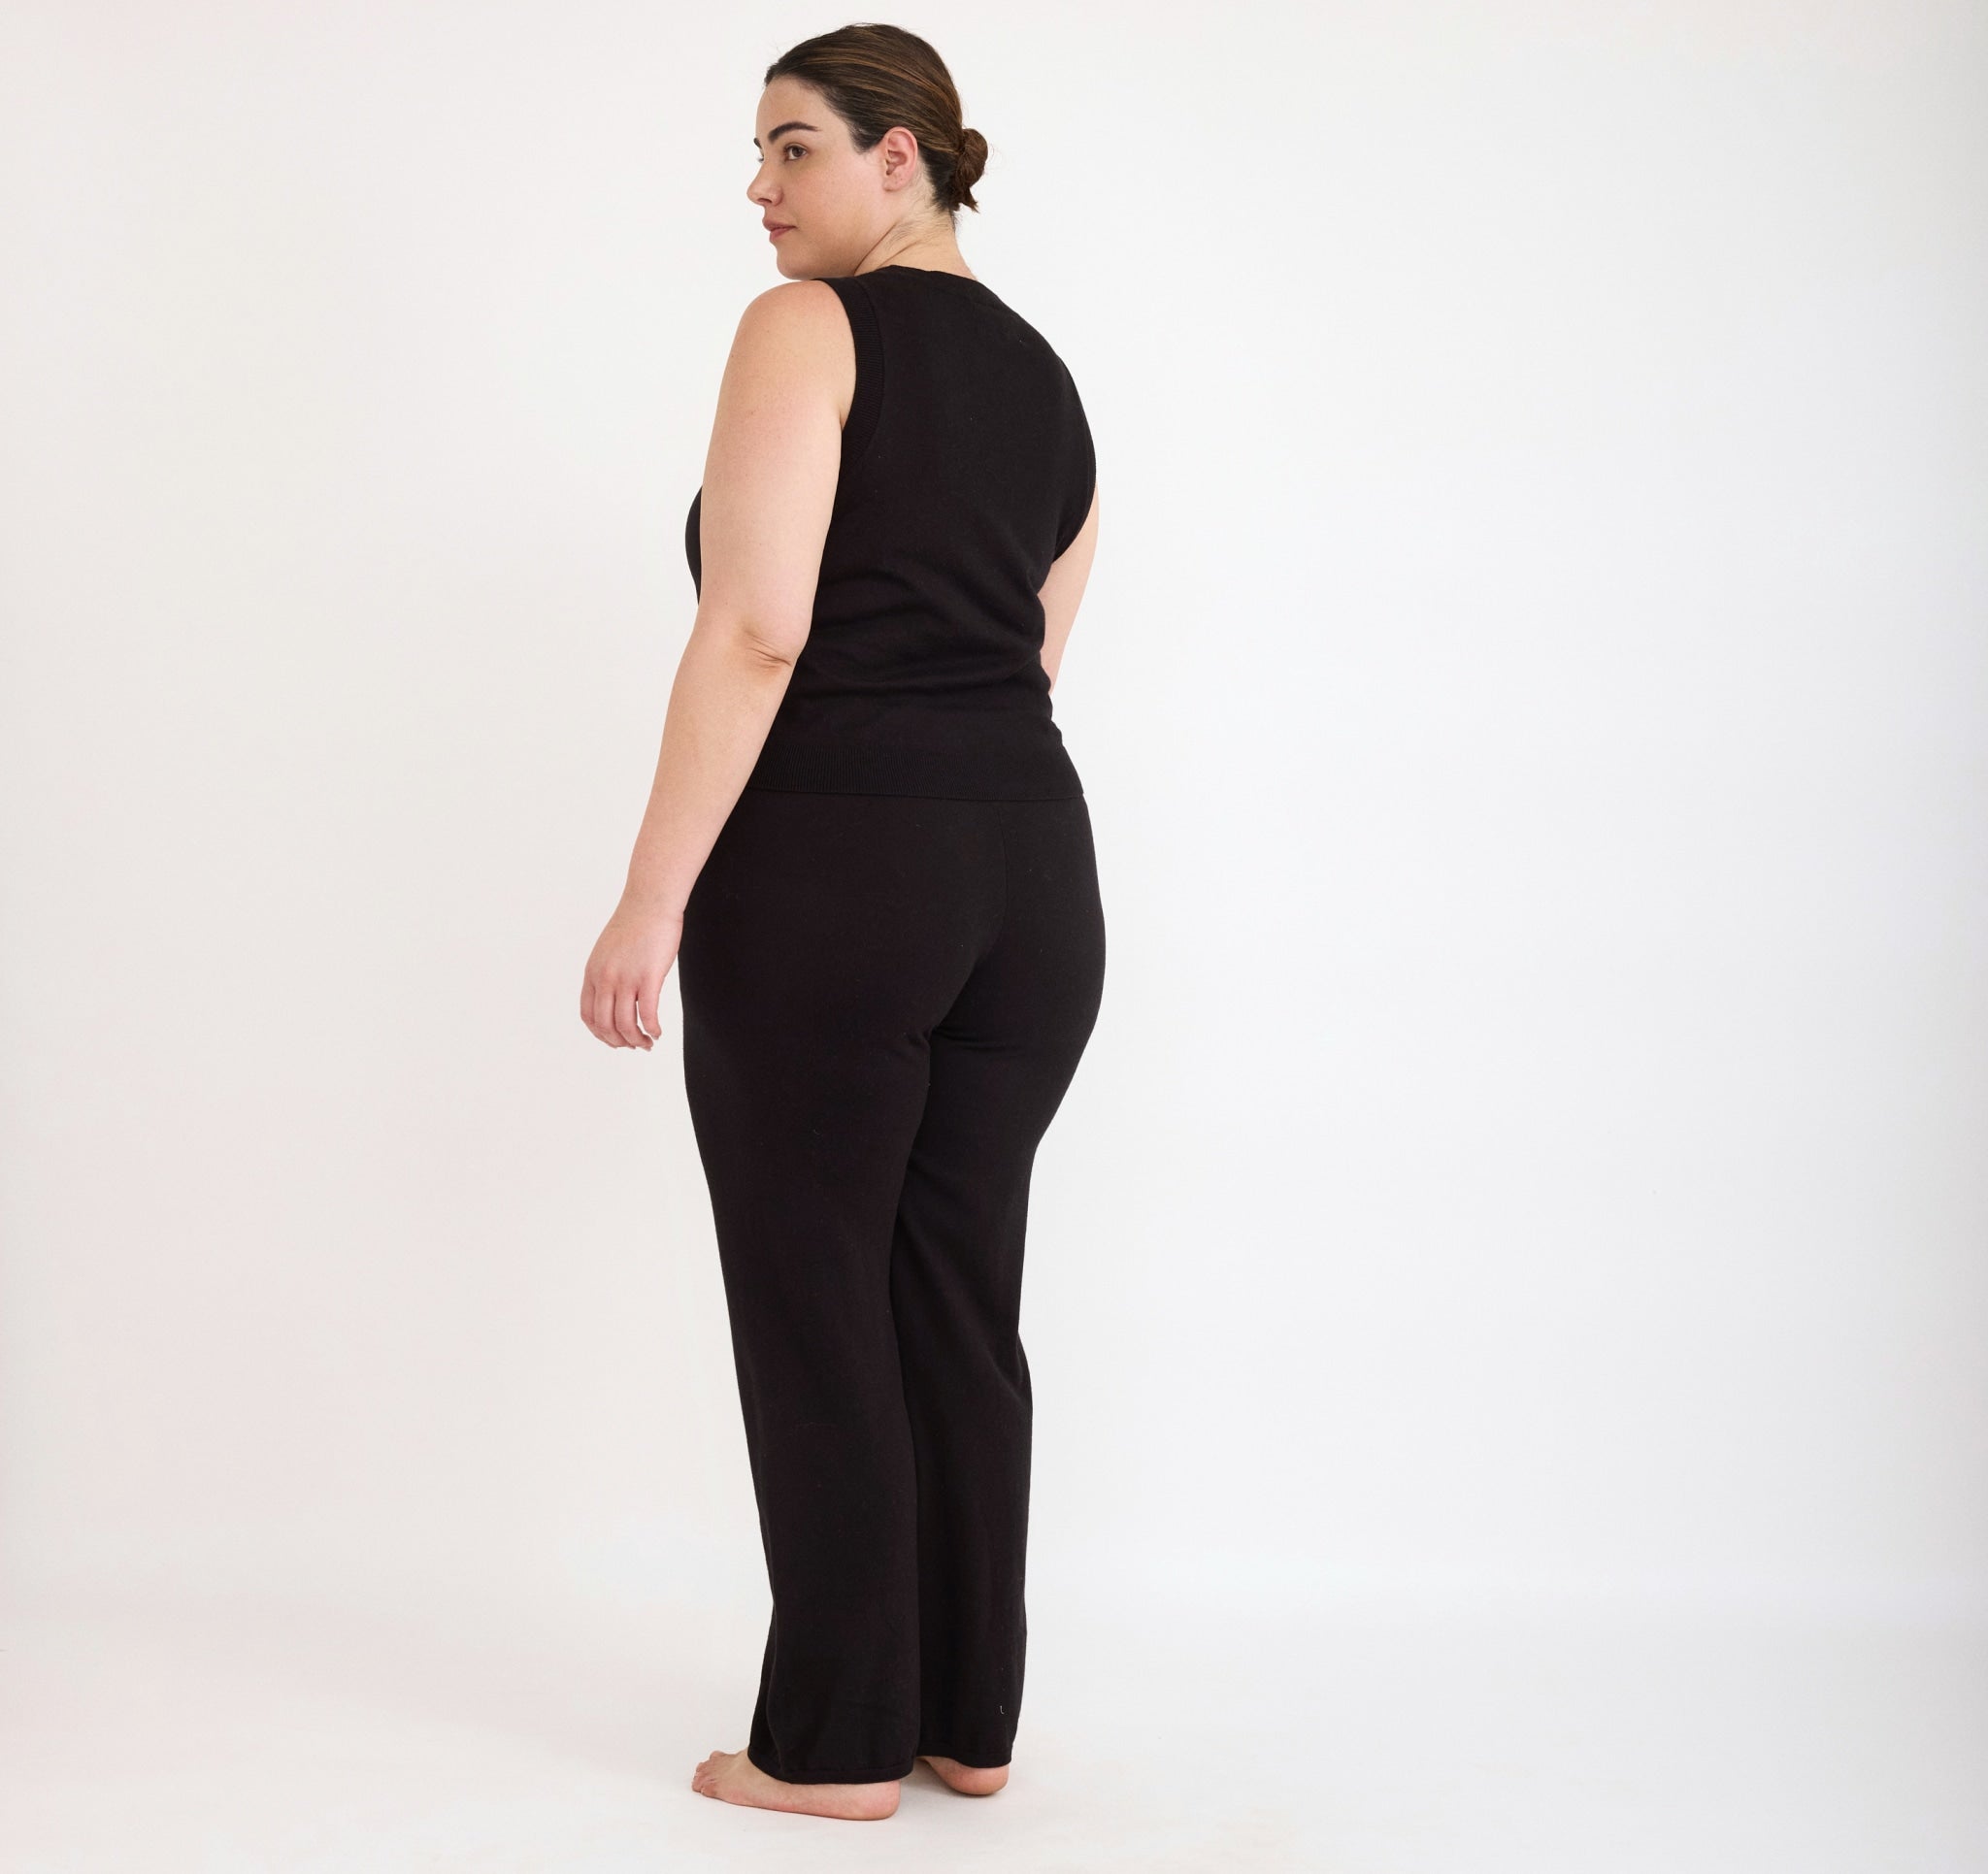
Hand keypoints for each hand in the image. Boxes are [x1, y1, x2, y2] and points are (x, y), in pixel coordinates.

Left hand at [581, 898, 682, 1049]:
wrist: (650, 902)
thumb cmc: (635, 923)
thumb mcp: (609, 950)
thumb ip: (607, 972)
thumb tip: (615, 992)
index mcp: (593, 973)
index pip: (589, 1016)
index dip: (601, 1034)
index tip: (616, 1039)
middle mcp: (605, 979)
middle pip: (605, 1025)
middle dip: (619, 1042)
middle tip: (635, 1045)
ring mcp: (625, 979)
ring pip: (625, 1024)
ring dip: (637, 1040)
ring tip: (648, 1042)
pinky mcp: (648, 977)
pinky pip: (647, 1014)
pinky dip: (652, 1029)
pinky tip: (658, 1031)